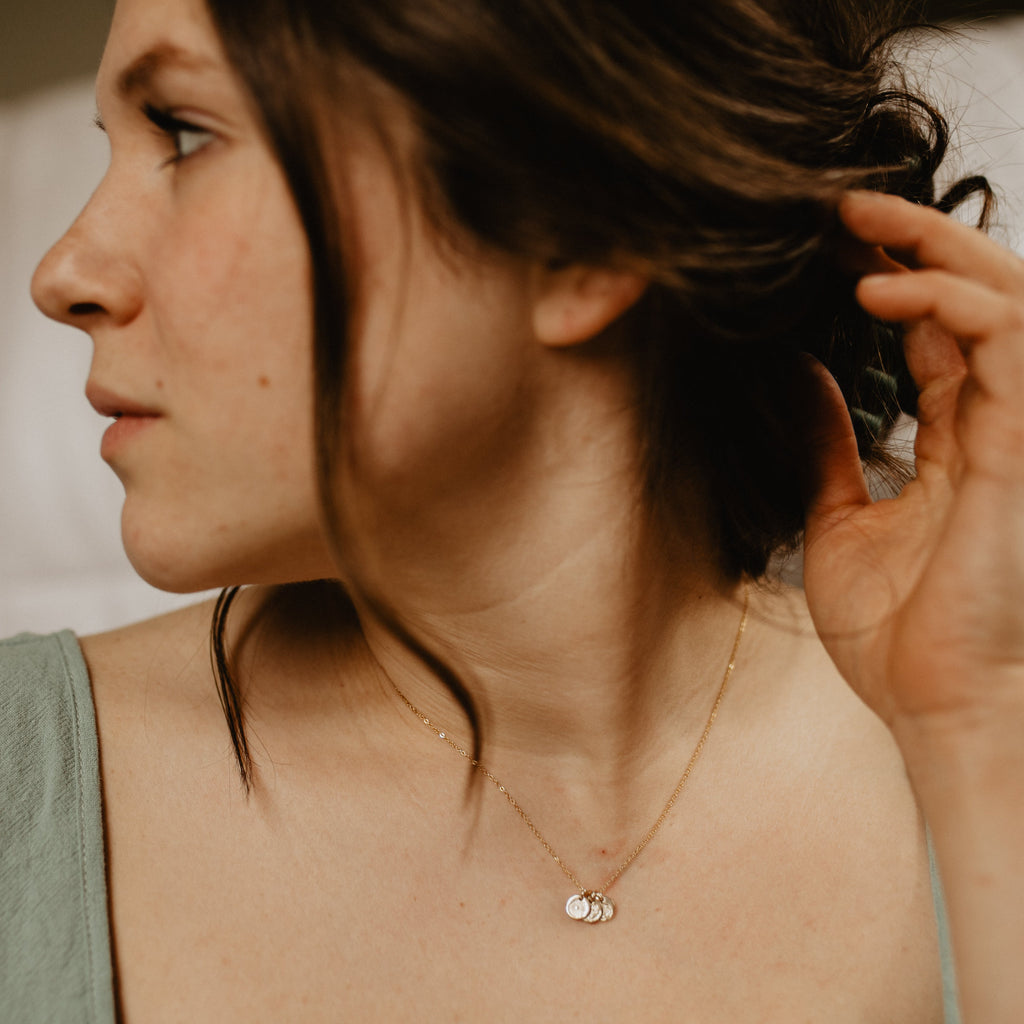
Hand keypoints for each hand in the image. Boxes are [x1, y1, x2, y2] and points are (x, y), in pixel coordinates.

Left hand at [802, 190, 1023, 740]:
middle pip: (981, 297)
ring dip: (938, 249)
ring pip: (1009, 301)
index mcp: (959, 440)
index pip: (941, 331)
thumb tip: (798, 375)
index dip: (894, 278)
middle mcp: (997, 424)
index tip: (828, 250)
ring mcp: (1020, 432)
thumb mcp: (838, 520)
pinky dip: (953, 303)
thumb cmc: (898, 632)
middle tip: (843, 207)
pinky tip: (884, 292)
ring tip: (859, 227)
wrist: (934, 708)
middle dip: (920, 239)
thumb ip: (829, 445)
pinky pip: (1010, 346)